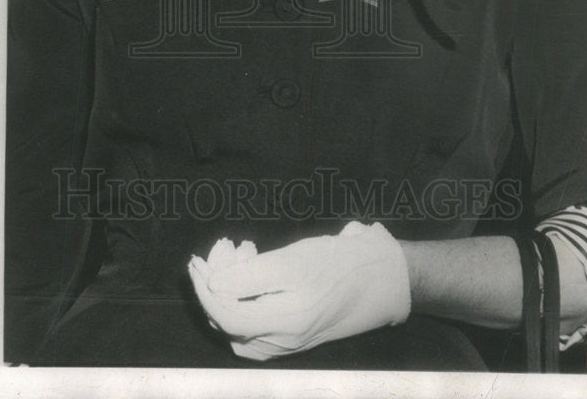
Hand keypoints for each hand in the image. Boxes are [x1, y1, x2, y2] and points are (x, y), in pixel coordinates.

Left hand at [188, 222, 410, 360]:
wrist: (388, 277)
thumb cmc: (343, 264)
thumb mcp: (295, 260)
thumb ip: (251, 276)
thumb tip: (214, 284)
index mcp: (285, 322)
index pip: (225, 314)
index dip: (205, 288)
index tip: (198, 259)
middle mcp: (285, 339)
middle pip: (230, 319)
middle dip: (218, 281)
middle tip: (227, 245)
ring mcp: (292, 341)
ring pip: (242, 326)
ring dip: (231, 290)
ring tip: (244, 253)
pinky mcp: (299, 334)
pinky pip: (258, 329)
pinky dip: (247, 302)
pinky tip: (254, 273)